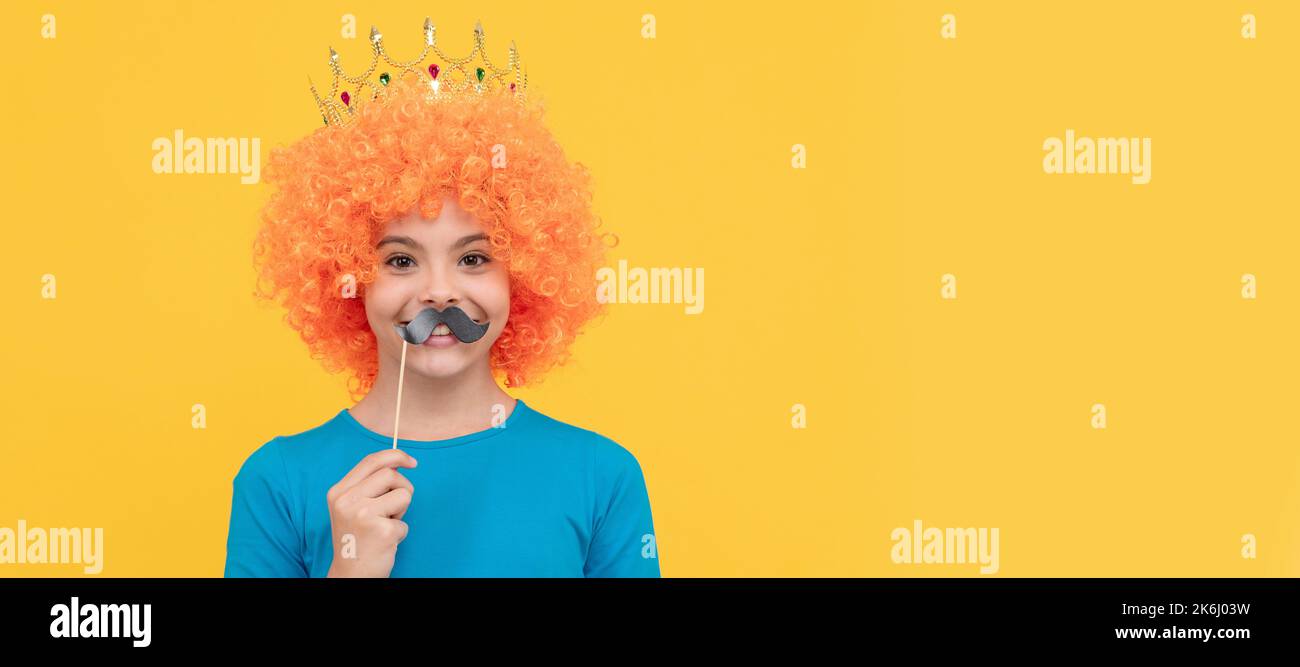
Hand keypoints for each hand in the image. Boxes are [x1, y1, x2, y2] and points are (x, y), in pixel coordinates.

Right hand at [324, 449, 416, 577]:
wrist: (351, 574)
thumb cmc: (357, 538)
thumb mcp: (351, 507)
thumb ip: (368, 485)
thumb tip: (397, 463)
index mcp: (338, 492)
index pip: (371, 461)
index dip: (395, 456)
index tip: (411, 462)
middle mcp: (347, 501)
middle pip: (390, 474)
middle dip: (402, 488)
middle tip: (394, 507)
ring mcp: (363, 516)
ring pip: (404, 494)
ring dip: (401, 511)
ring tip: (385, 524)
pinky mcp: (381, 532)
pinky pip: (405, 522)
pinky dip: (400, 533)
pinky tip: (385, 542)